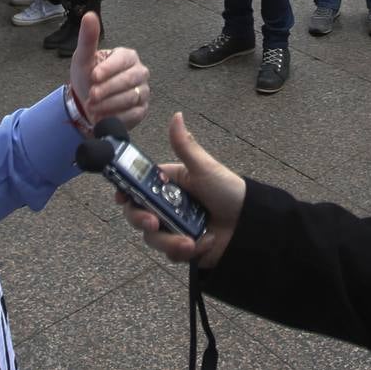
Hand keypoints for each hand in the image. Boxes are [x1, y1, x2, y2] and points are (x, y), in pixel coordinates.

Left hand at [67, 12, 149, 130]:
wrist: (88, 103)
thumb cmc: (88, 77)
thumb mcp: (83, 58)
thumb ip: (88, 38)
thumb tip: (89, 15)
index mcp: (127, 56)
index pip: (122, 60)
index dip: (108, 69)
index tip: (93, 76)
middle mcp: (139, 72)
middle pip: (128, 81)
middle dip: (107, 90)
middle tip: (90, 97)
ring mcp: (143, 91)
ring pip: (130, 98)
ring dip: (109, 105)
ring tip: (92, 109)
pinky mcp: (142, 109)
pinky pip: (134, 114)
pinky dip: (116, 117)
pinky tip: (103, 117)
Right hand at [117, 113, 244, 267]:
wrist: (250, 224)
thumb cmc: (228, 190)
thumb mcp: (205, 168)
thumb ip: (185, 146)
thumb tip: (176, 115)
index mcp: (167, 184)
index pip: (137, 187)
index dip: (125, 193)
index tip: (121, 198)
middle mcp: (166, 206)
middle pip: (138, 215)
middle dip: (142, 220)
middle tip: (153, 223)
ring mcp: (173, 228)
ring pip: (153, 239)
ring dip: (169, 242)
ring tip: (189, 243)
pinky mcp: (183, 248)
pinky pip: (171, 254)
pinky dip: (186, 251)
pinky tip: (204, 243)